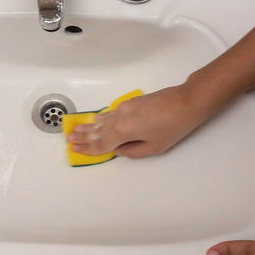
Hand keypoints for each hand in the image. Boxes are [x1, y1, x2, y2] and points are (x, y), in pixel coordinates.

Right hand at [67, 85, 207, 157]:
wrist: (185, 102)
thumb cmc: (173, 127)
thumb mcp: (154, 147)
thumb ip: (133, 151)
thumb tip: (120, 149)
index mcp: (123, 132)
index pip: (101, 143)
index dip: (87, 148)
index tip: (75, 149)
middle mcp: (119, 118)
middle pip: (97, 130)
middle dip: (83, 136)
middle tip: (69, 139)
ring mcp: (123, 108)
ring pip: (102, 120)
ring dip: (89, 126)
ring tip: (76, 129)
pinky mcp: (130, 102)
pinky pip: (109, 113)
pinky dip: (100, 118)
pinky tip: (95, 120)